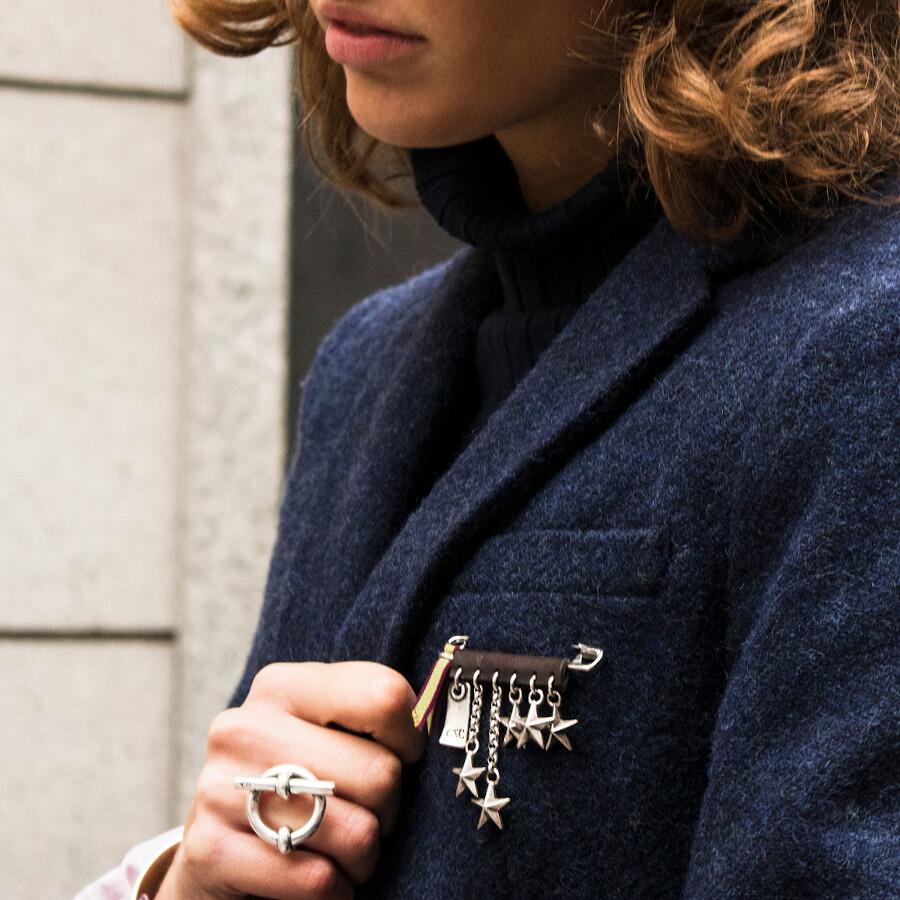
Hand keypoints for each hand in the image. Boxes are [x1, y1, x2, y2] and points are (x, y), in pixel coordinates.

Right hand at [157, 661, 425, 898]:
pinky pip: (318, 880)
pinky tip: (321, 878)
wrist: (219, 848)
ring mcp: (219, 787)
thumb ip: (369, 719)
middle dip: (389, 809)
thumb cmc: (296, 784)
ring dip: (365, 856)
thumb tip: (437, 721)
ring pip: (357, 832)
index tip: (401, 757)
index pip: (384, 696)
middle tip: (368, 815)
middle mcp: (245, 726)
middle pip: (380, 772)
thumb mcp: (325, 734)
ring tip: (344, 848)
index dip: (410, 739)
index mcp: (282, 686)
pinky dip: (337, 890)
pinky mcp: (209, 849)